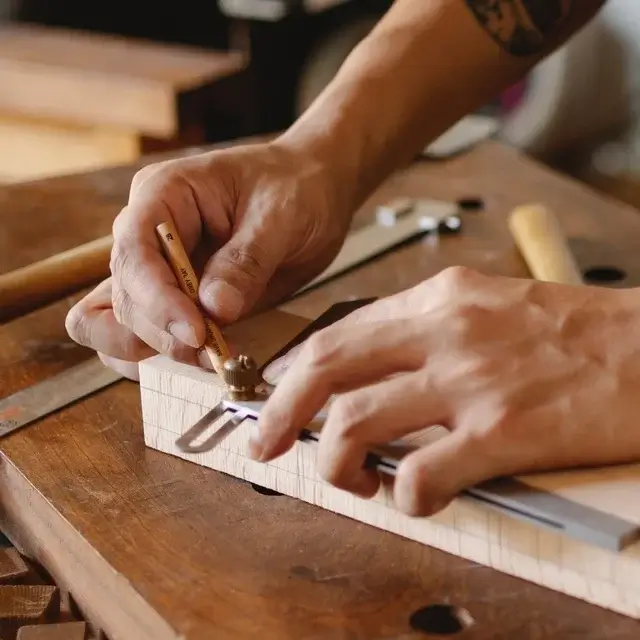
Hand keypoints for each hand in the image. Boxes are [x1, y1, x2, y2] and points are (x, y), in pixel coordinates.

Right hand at [65, 141, 350, 378]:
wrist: (313, 193)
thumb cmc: (294, 187)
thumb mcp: (280, 216)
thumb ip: (246, 262)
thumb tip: (214, 310)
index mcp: (163, 194)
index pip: (135, 252)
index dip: (157, 299)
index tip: (196, 332)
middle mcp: (149, 233)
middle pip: (126, 295)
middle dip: (164, 332)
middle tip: (215, 353)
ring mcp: (160, 269)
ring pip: (126, 322)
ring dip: (163, 349)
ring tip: (214, 359)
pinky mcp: (178, 298)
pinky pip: (150, 333)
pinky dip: (168, 355)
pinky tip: (203, 361)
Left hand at [252, 266, 639, 515]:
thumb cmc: (574, 331)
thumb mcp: (488, 306)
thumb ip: (428, 332)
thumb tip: (375, 370)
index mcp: (438, 300)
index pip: (337, 334)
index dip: (294, 372)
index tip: (278, 399)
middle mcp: (443, 333)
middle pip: (326, 369)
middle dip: (279, 411)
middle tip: (264, 442)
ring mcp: (470, 381)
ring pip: (355, 423)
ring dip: (336, 462)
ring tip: (354, 480)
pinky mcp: (504, 431)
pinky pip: (421, 474)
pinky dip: (404, 497)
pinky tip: (416, 499)